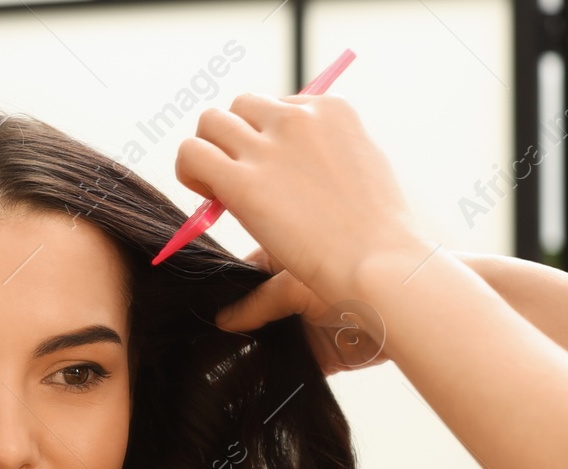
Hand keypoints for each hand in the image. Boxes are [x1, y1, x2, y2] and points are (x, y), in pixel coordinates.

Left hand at [173, 91, 425, 301]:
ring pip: (210, 123)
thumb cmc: (378, 235)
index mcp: (332, 109)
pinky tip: (208, 199)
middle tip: (240, 179)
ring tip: (218, 189)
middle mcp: (297, 117)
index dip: (268, 139)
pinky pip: (192, 154)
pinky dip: (189, 171)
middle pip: (242, 106)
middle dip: (236, 139)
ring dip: (209, 151)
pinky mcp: (241, 180)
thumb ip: (331, 158)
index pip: (279, 105)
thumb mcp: (364, 173)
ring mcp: (268, 146)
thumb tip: (300, 169)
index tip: (272, 172)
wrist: (377, 263)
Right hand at [217, 246, 390, 376]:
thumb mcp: (296, 283)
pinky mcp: (319, 357)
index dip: (227, 291)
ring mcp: (305, 323)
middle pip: (253, 310)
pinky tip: (254, 377)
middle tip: (213, 339)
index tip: (205, 307)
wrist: (404, 313)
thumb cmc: (356, 276)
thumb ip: (258, 302)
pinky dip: (274, 372)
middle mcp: (295, 291)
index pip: (245, 275)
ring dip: (255, 349)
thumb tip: (224, 321)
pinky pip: (288, 367)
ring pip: (268, 339)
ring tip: (229, 359)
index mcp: (288, 259)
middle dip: (237, 325)